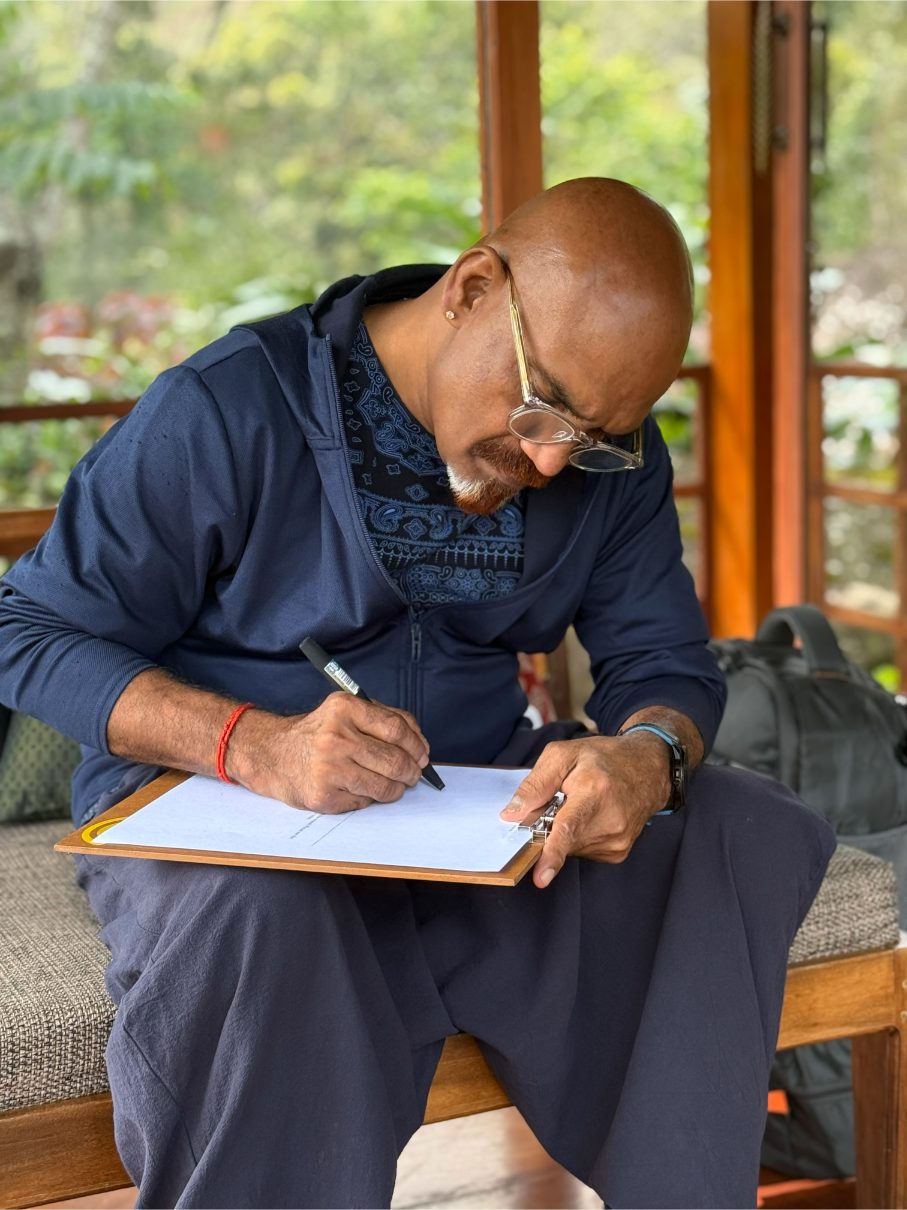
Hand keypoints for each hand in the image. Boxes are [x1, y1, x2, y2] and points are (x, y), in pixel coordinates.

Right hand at [233, 692, 429, 812]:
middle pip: (395, 760)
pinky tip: (360, 789)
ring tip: (393, 785)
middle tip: (413, 774)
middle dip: (411, 772)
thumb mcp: (344, 711)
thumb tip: (420, 744)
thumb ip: (382, 719)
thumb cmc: (316, 734)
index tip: (423, 754)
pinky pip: (364, 802)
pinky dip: (369, 799)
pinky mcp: (323, 795)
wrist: (272, 755)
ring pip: (383, 786)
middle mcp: (335, 737)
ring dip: (395, 789)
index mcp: (344, 708)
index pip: (396, 729)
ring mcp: (328, 768)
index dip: (417, 745)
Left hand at [499, 733, 671, 887]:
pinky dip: (577, 838)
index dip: (552, 854)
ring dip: (564, 832)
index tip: (541, 878)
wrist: (649, 769)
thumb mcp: (564, 754)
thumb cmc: (604, 758)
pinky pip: (581, 851)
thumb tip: (512, 814)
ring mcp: (616, 840)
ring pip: (569, 848)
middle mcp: (610, 820)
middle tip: (560, 801)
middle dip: (548, 826)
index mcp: (594, 791)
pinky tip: (591, 818)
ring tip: (582, 805)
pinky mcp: (617, 852)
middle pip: (561, 839)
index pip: (569, 827)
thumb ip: (536, 783)